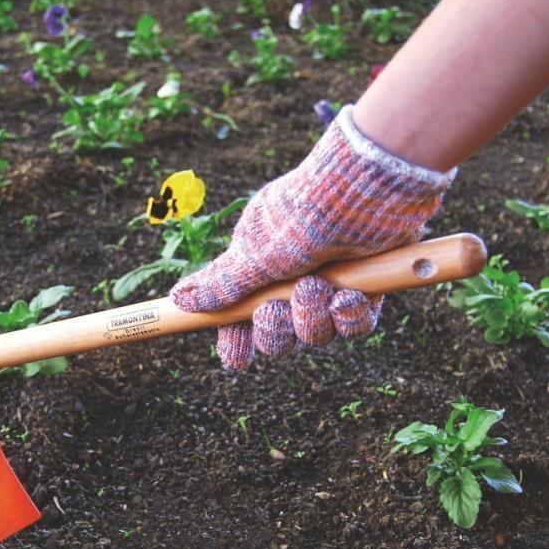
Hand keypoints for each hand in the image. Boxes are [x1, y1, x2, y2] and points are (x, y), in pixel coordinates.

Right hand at [170, 105, 454, 367]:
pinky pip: (353, 326)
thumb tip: (180, 300)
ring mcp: (330, 283)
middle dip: (276, 328)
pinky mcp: (367, 287)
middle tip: (279, 307)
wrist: (368, 189)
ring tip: (318, 287)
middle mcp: (292, 276)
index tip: (237, 358)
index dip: (237, 338)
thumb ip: (223, 284)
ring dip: (313, 318)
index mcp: (258, 264)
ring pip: (315, 333)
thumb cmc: (304, 214)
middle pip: (277, 332)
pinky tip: (348, 297)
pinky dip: (349, 318)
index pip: (240, 313)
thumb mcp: (257, 252)